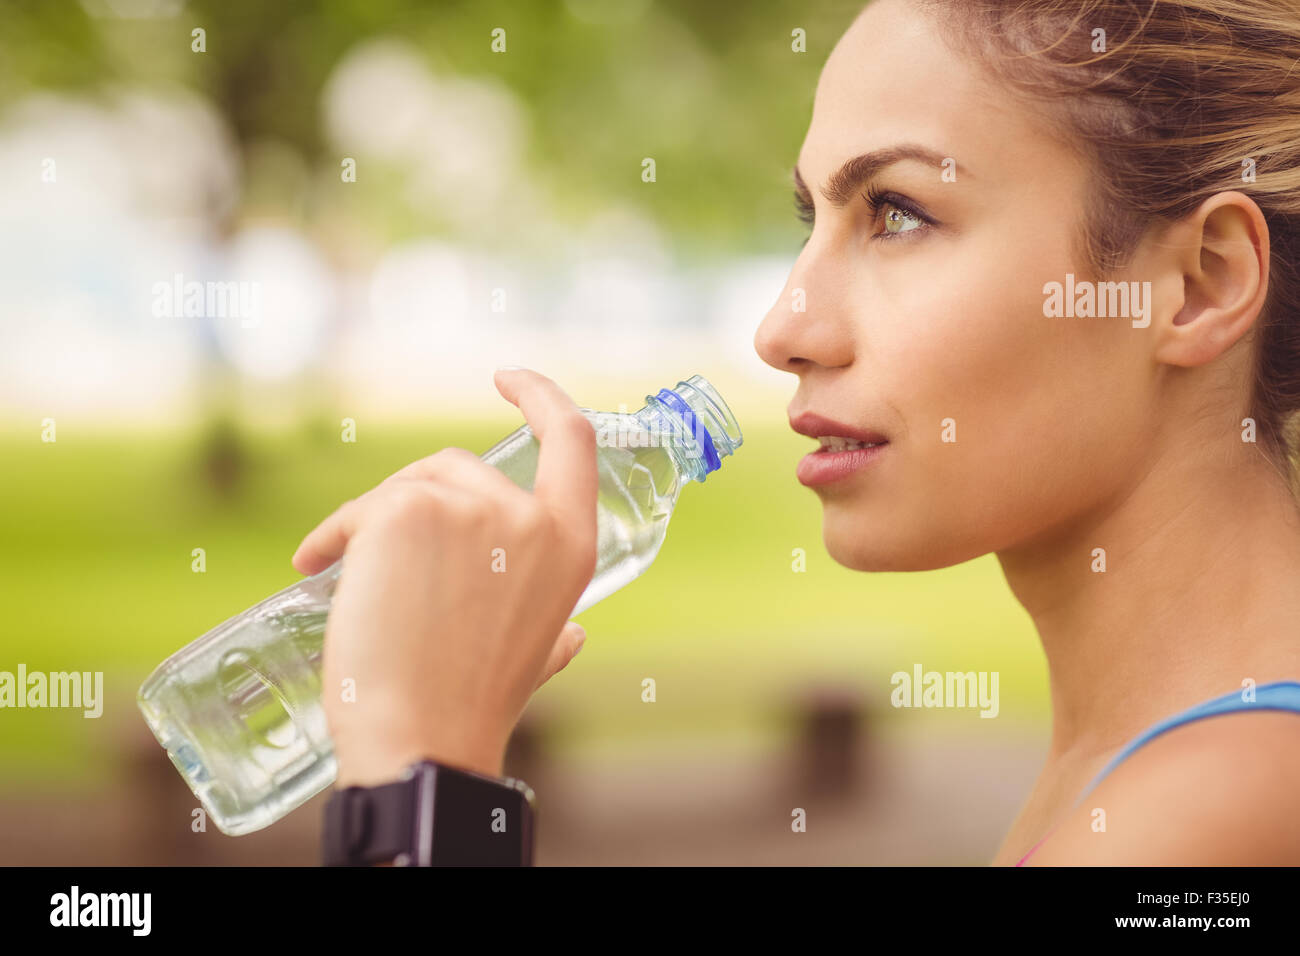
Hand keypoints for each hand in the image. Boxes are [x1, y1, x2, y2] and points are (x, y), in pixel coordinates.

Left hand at [291, 368, 597, 785]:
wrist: (419, 739)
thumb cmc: (471, 706)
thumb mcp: (534, 658)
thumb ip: (556, 636)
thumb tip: (573, 638)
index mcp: (572, 546)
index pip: (572, 440)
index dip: (541, 397)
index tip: (509, 378)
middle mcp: (531, 517)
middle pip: (461, 468)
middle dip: (414, 501)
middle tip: (380, 559)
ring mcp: (472, 508)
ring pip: (408, 486)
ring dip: (371, 524)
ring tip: (345, 577)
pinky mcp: (407, 510)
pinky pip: (361, 508)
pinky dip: (333, 534)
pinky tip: (315, 567)